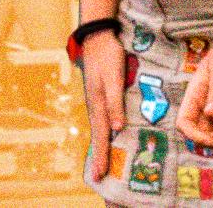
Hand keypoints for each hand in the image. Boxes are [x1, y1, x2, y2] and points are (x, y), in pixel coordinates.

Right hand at [80, 29, 126, 182]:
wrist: (98, 37)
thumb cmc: (108, 56)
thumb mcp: (113, 77)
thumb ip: (115, 102)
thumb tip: (117, 129)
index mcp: (98, 104)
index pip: (101, 135)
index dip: (101, 155)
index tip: (99, 174)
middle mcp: (95, 105)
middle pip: (99, 135)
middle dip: (99, 155)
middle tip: (99, 176)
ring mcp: (96, 99)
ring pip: (99, 127)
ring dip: (101, 145)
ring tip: (102, 162)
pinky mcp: (100, 94)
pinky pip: (102, 118)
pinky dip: (103, 131)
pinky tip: (107, 134)